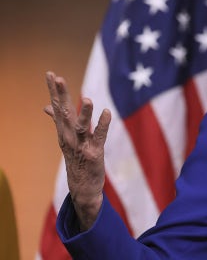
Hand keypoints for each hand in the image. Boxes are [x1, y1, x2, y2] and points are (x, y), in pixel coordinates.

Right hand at [44, 71, 110, 229]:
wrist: (81, 186)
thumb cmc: (76, 158)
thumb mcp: (65, 138)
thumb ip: (58, 120)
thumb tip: (47, 106)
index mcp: (63, 131)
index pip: (57, 107)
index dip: (54, 91)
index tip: (50, 73)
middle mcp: (69, 136)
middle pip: (65, 113)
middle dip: (61, 96)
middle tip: (58, 78)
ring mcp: (81, 145)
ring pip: (81, 126)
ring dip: (84, 113)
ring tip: (87, 99)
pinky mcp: (95, 153)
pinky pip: (99, 137)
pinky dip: (103, 125)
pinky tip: (106, 112)